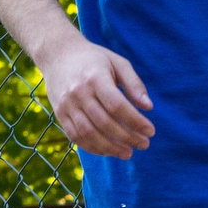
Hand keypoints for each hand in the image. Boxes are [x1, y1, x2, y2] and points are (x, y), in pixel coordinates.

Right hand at [36, 33, 153, 157]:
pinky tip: (108, 151)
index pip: (117, 106)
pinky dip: (92, 147)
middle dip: (127, 137)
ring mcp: (66, 105)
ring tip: (128, 153)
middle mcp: (78, 93)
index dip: (135, 121)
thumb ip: (134, 84)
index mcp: (95, 78)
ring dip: (110, 147)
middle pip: (104, 122)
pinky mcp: (59, 114)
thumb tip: (148, 107)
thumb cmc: (93, 58)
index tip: (151, 131)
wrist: (57, 54)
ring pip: (88, 133)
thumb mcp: (118, 63)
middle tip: (144, 144)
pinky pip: (75, 136)